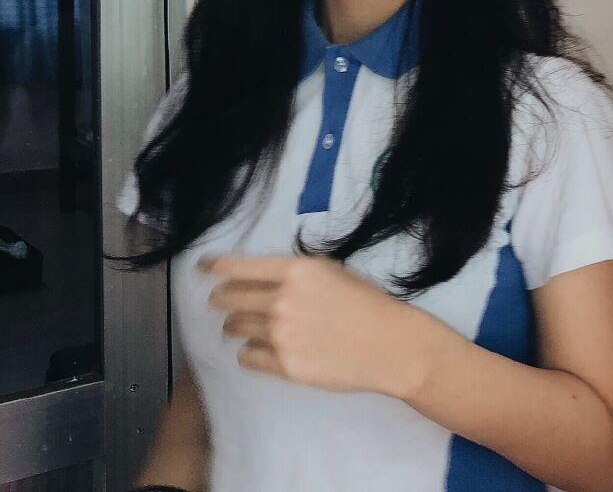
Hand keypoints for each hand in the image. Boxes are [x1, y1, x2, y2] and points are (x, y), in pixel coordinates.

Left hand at [198, 252, 428, 398]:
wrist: (389, 344)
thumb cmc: (366, 302)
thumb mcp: (332, 271)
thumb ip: (295, 273)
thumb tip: (262, 277)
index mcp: (296, 271)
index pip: (238, 267)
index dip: (214, 266)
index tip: (202, 268)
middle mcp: (282, 300)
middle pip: (229, 299)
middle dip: (221, 299)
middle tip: (222, 301)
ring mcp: (280, 336)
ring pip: (235, 329)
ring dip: (236, 326)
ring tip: (245, 326)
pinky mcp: (284, 366)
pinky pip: (247, 357)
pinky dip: (249, 351)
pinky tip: (262, 348)